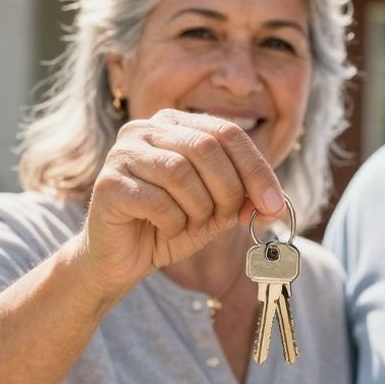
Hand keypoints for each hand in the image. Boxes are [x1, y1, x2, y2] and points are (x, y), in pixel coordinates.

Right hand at [79, 110, 285, 298]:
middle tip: (228, 218)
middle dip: (228, 190)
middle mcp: (145, 129)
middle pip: (206, 147)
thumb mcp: (217, 211)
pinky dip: (172, 223)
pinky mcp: (108, 183)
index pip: (227, 132)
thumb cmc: (169, 226)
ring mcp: (122, 153)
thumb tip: (276, 203)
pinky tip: (164, 230)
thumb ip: (245, 199)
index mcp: (175, 124)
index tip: (274, 205)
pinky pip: (156, 200)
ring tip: (189, 224)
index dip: (256, 168)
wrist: (120, 259)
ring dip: (198, 209)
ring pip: (180, 172)